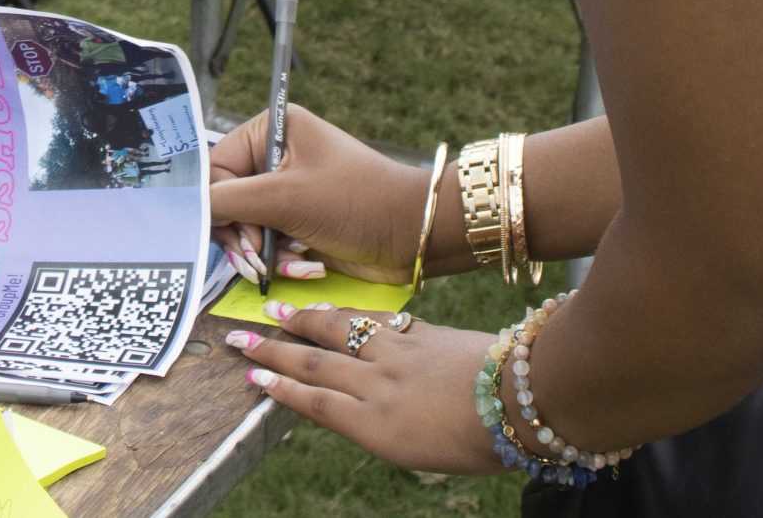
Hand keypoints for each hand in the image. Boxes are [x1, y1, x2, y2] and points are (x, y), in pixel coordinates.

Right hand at [208, 104, 430, 285]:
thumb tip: (187, 210)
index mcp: (271, 131)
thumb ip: (227, 201)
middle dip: (241, 236)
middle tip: (257, 260)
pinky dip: (282, 261)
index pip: (216, 169)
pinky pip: (269, 245)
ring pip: (245, 228)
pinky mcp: (300, 223)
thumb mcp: (284, 197)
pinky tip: (304, 268)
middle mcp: (276, 157)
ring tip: (279, 268)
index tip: (239, 236)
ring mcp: (288, 191)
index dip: (219, 206)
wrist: (413, 235)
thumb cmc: (354, 201)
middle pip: (226, 202)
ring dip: (262, 254)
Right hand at [225, 302, 501, 474]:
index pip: (315, 400)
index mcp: (376, 425)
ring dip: (304, 321)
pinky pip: (373, 321)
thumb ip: (384, 428)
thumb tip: (358, 410)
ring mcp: (397, 354)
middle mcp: (377, 386)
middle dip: (274, 350)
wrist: (521, 399)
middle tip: (240, 337)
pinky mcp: (420, 333)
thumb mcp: (422, 452)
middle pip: (315, 362)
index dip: (280, 386)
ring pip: (339, 332)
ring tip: (277, 310)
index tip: (251, 375)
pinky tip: (337, 309)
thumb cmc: (481, 443)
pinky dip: (349, 314)